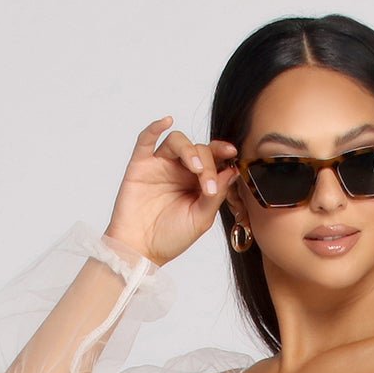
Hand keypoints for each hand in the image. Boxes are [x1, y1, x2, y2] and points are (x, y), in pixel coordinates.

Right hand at [104, 116, 237, 268]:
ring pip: (177, 141)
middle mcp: (180, 170)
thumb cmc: (170, 238)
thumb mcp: (201, 219)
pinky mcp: (140, 165)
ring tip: (196, 168)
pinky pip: (146, 139)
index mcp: (197, 182)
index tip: (233, 154)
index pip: (213, 159)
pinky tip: (166, 121)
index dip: (223, 153)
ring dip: (189, 150)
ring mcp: (160, 165)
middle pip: (198, 149)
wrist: (141, 250)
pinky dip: (155, 128)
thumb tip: (232, 171)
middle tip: (208, 184)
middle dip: (208, 164)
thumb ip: (216, 195)